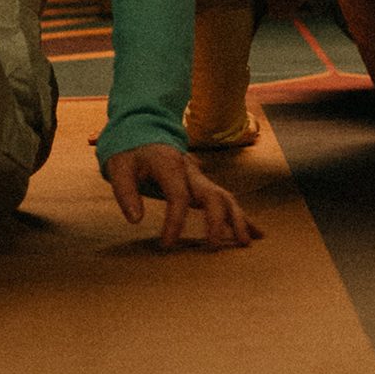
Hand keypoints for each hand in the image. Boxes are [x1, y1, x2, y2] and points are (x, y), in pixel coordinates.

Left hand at [104, 144, 262, 246]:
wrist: (145, 128)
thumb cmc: (130, 151)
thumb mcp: (119, 167)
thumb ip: (125, 192)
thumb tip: (135, 220)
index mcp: (171, 166)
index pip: (179, 196)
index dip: (175, 221)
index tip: (167, 244)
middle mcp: (191, 171)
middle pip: (213, 194)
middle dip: (218, 220)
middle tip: (213, 246)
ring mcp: (200, 178)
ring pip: (225, 197)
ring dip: (237, 219)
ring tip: (245, 243)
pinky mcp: (203, 184)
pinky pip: (226, 200)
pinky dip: (241, 216)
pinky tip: (255, 233)